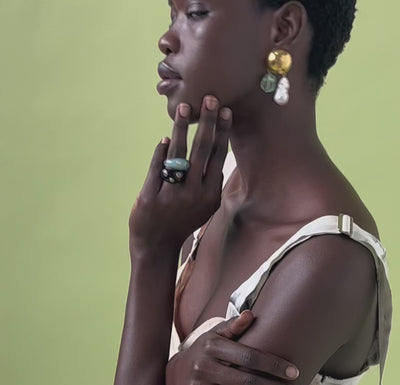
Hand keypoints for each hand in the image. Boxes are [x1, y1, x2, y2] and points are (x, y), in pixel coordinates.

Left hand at [129, 96, 231, 254]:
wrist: (157, 245)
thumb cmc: (183, 222)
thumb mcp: (205, 208)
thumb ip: (211, 183)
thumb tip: (215, 152)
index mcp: (210, 195)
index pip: (217, 157)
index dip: (222, 132)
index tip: (225, 111)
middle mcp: (193, 193)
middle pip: (201, 150)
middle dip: (207, 122)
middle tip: (210, 98)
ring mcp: (171, 194)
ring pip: (178, 154)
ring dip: (182, 128)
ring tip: (184, 108)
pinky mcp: (150, 196)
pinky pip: (157, 167)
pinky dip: (162, 151)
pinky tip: (166, 139)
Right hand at [165, 310, 302, 384]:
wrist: (172, 375)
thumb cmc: (202, 352)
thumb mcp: (214, 336)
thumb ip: (233, 326)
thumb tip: (251, 315)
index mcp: (211, 347)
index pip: (249, 357)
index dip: (273, 365)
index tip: (294, 372)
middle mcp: (203, 369)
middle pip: (247, 383)